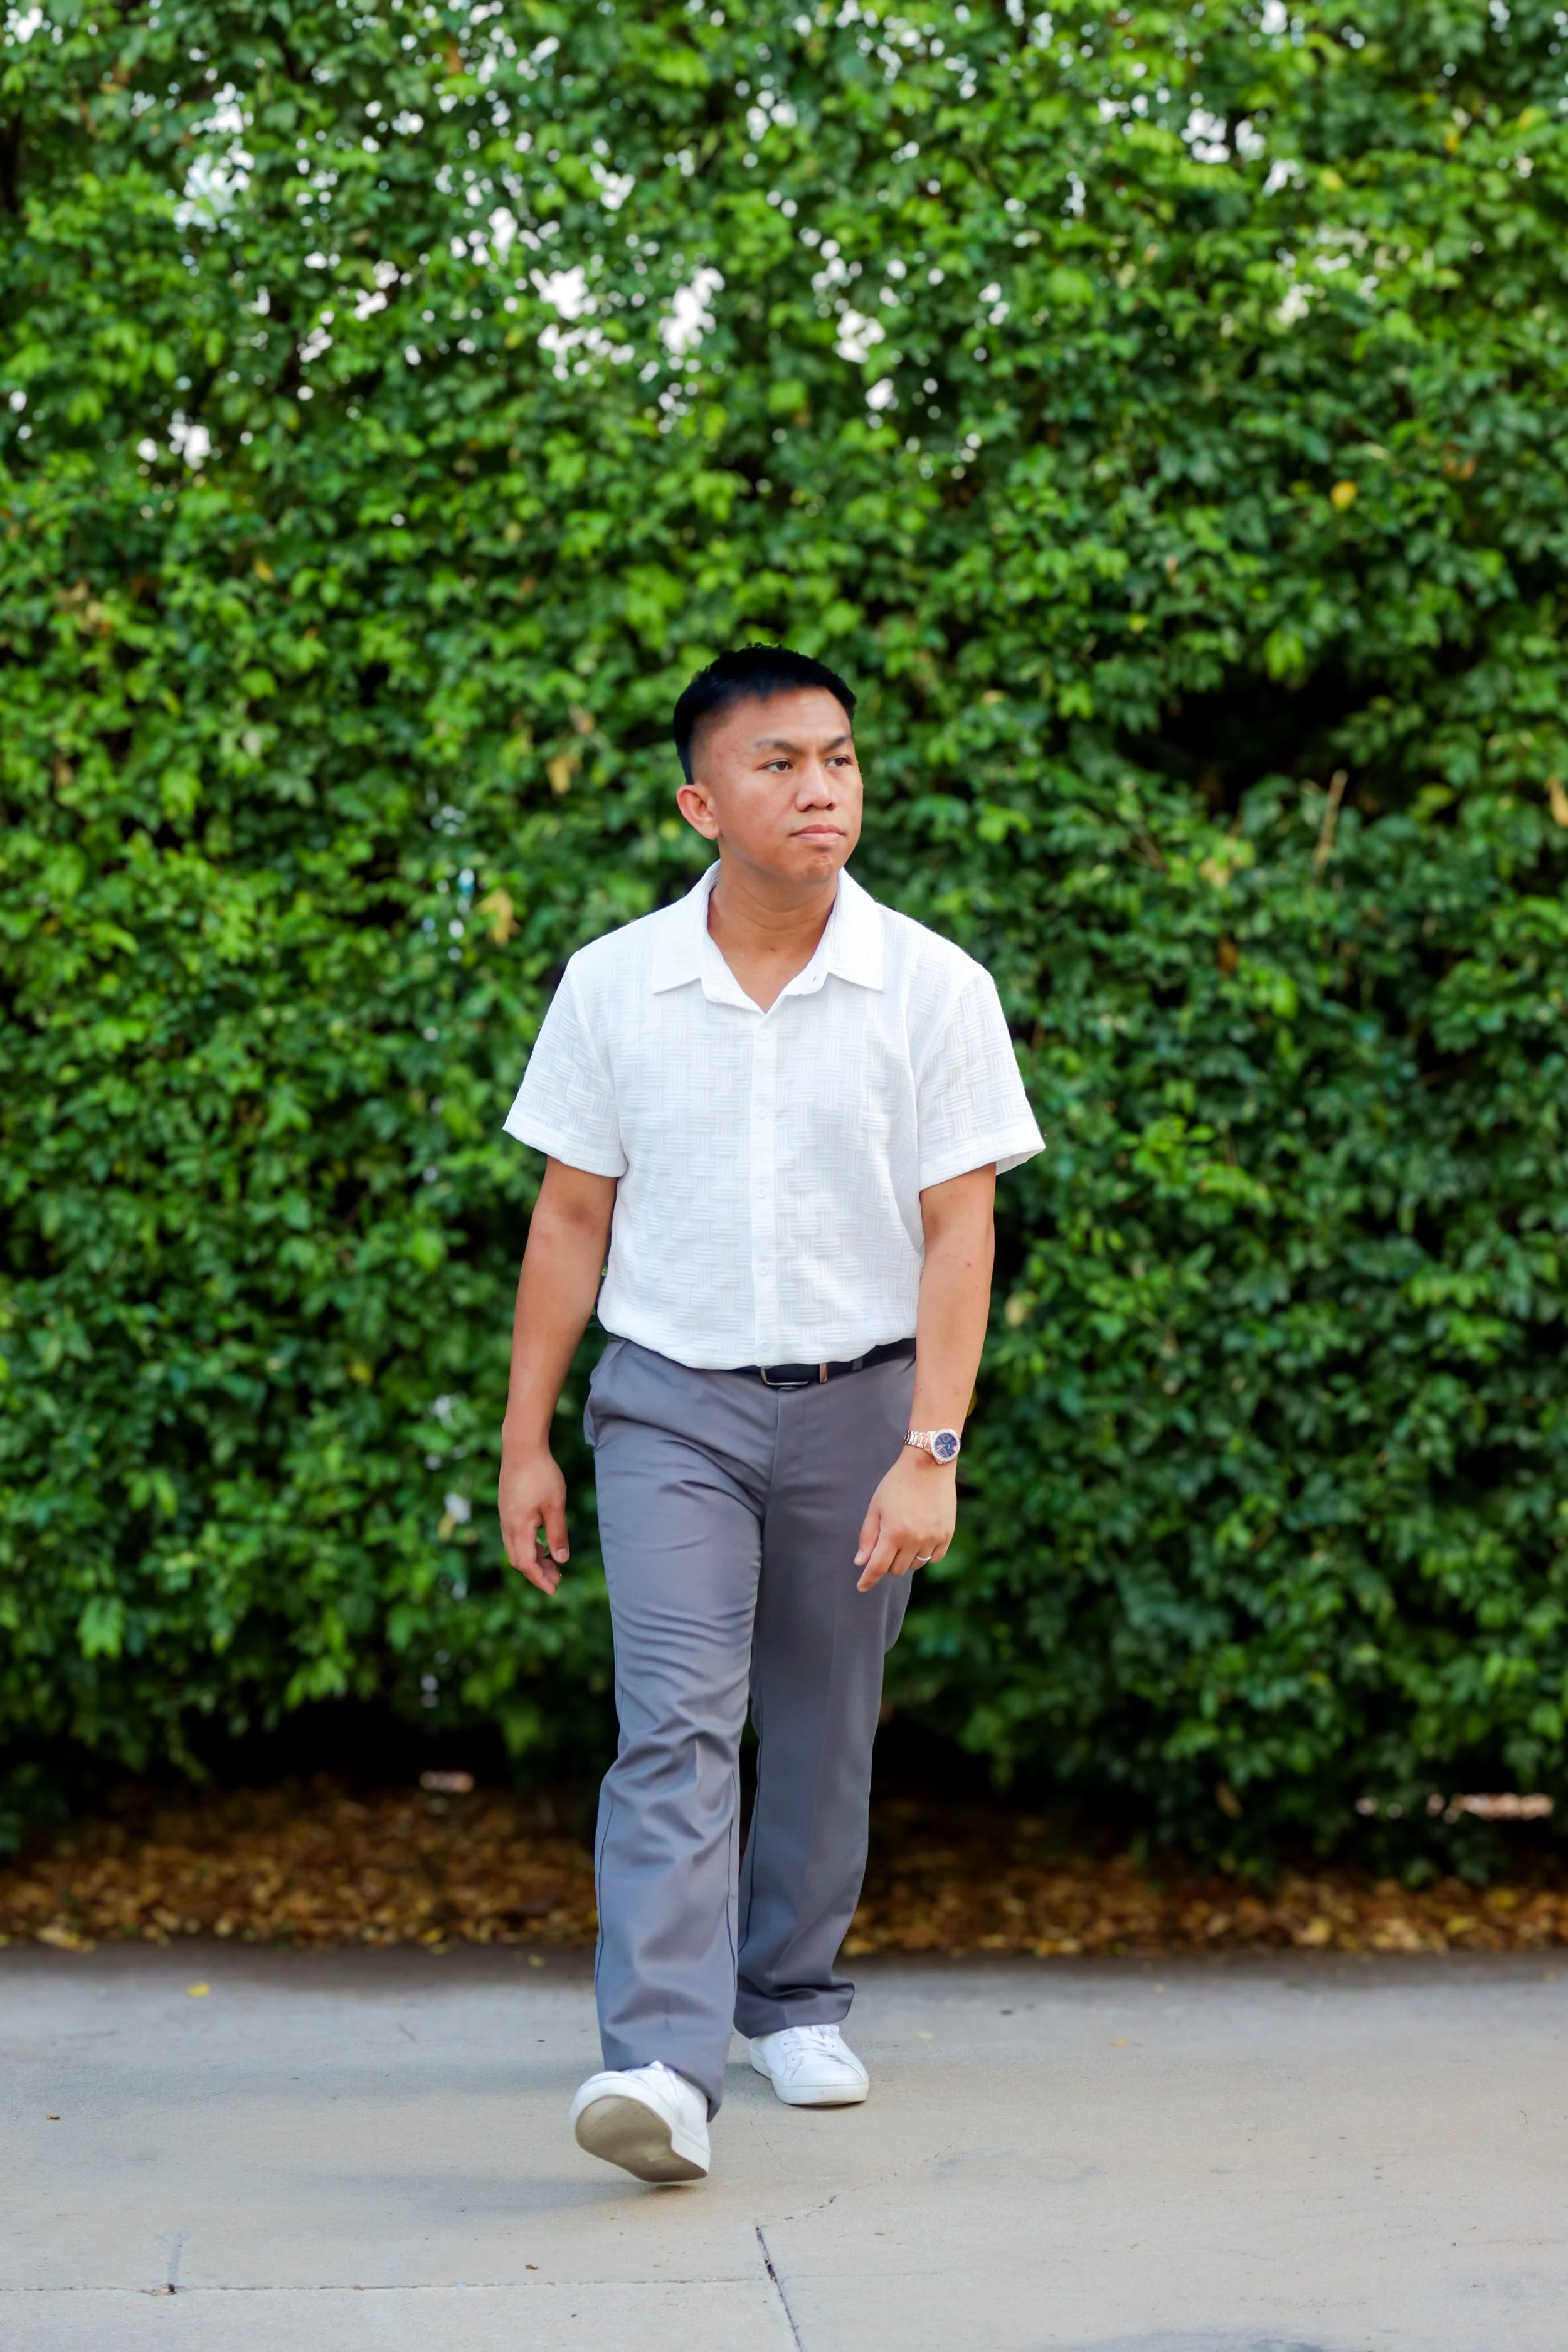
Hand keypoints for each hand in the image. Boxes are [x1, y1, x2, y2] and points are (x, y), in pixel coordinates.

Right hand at [498, 1440, 569, 1594]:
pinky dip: (528, 1544)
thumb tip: (561, 1560)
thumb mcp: (555, 1506)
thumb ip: (557, 1534)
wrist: (521, 1446)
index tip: (554, 1589)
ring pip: (515, 1547)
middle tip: (557, 1578)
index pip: (527, 1564)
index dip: (540, 1579)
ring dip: (533, 1558)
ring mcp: (504, 1516)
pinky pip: (514, 1535)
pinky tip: (542, 1539)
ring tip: (552, 1561)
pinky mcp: (507, 1507)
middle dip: (537, 1572)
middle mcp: (507, 1525)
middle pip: (519, 1559)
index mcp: (518, 1528)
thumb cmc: (541, 1474)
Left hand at [854, 1450, 955, 1593]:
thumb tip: (862, 1563)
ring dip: (906, 1558)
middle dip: (888, 1561)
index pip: (878, 1567)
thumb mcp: (876, 1507)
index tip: (861, 1587)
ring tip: (905, 1537)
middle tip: (887, 1543)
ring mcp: (933, 1538)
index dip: (868, 1579)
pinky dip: (924, 1554)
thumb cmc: (897, 1484)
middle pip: (897, 1569)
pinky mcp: (947, 1534)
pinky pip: (933, 1558)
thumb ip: (868, 1537)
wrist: (929, 1465)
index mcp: (893, 1532)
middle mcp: (914, 1539)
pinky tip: (920, 1539)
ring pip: (915, 1565)